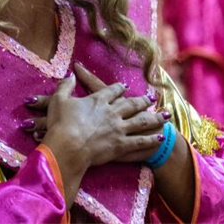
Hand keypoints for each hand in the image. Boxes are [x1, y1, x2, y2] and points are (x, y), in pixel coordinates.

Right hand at [25, 63, 167, 168]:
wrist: (68, 146)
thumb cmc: (60, 124)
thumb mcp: (58, 100)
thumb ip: (65, 86)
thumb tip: (70, 76)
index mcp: (98, 100)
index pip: (112, 91)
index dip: (119, 88)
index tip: (124, 86)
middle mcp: (112, 112)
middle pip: (131, 104)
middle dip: (143, 100)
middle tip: (152, 97)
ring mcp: (119, 128)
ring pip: (141, 121)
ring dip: (154, 117)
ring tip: (165, 114)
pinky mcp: (121, 145)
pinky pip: (140, 141)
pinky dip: (151, 139)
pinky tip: (160, 136)